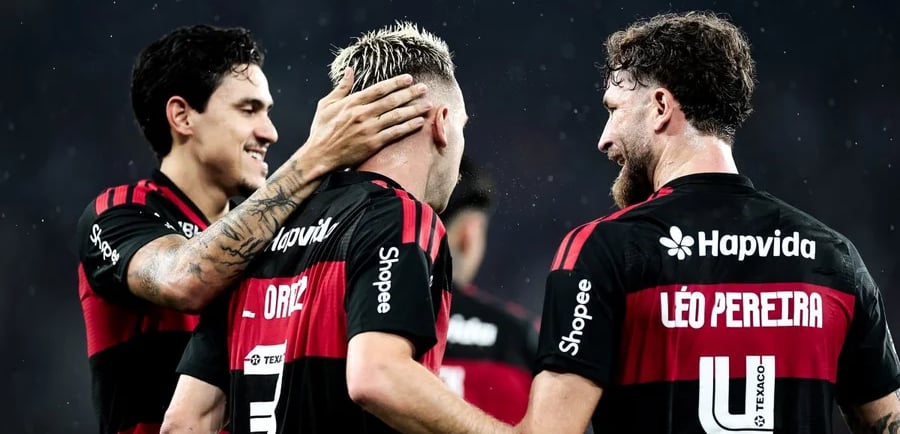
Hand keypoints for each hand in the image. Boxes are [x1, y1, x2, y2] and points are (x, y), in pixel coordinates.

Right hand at [301, 67, 430, 173]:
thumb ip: (341, 87)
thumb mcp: (326, 105)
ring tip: (427, 104)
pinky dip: (408, 127)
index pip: (379, 89)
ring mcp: (369, 129)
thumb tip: (350, 70)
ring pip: (397, 116)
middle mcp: (362, 114)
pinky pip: (395, 133)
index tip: (408, 78)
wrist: (319, 156)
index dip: (396, 82)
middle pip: (392, 100)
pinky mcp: (373, 144)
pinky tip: (419, 122)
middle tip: (424, 88)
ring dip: (414, 109)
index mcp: (352, 102)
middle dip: (410, 93)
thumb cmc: (321, 130)